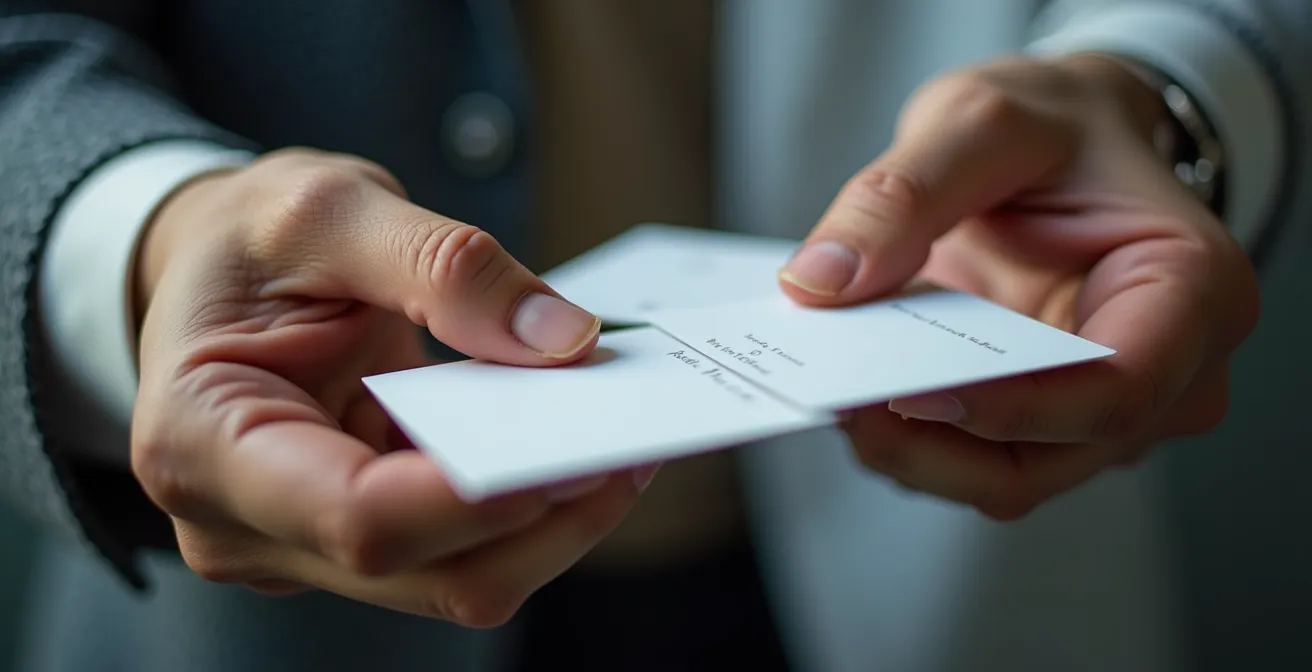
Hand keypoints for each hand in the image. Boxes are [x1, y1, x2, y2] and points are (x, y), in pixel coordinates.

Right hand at [131, 148, 656, 625]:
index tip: (579, 451)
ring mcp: (303, 542)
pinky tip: (570, 443)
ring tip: (618, 438)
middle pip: (428, 569)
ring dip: (551, 518)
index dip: (480, 499)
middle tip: (632, 440)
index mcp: (203, 441)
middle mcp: (245, 522)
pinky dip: (529, 503)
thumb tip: (562, 341)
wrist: (222, 264)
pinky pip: (464, 546)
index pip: (358, 517)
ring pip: (460, 576)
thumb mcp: (331, 209)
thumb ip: (444, 267)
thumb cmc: (253, 237)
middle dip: (544, 514)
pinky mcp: (359, 536)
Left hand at [780, 55, 1258, 518]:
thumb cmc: (1056, 128)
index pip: (1115, 392)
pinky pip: (970, 458)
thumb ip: (902, 194)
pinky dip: (907, 436)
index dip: (1009, 409)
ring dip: (908, 448)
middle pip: (1046, 458)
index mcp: (1191, 292)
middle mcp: (1165, 376)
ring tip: (835, 389)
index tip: (908, 392)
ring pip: (1000, 478)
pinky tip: (859, 388)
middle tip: (837, 395)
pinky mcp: (1042, 426)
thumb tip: (822, 282)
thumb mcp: (979, 120)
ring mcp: (1103, 413)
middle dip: (932, 441)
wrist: (1066, 144)